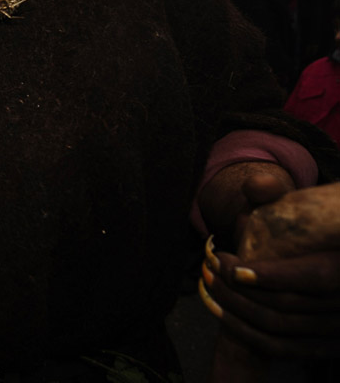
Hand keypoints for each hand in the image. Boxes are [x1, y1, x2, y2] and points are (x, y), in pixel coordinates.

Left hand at [200, 180, 339, 358]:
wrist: (322, 254)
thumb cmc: (301, 227)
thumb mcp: (294, 206)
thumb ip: (272, 192)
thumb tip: (256, 185)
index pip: (314, 277)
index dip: (272, 275)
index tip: (232, 266)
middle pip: (288, 306)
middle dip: (240, 290)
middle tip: (209, 268)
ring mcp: (339, 328)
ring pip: (280, 329)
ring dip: (235, 309)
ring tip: (207, 283)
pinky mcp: (325, 346)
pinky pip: (281, 348)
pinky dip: (243, 332)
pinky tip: (216, 308)